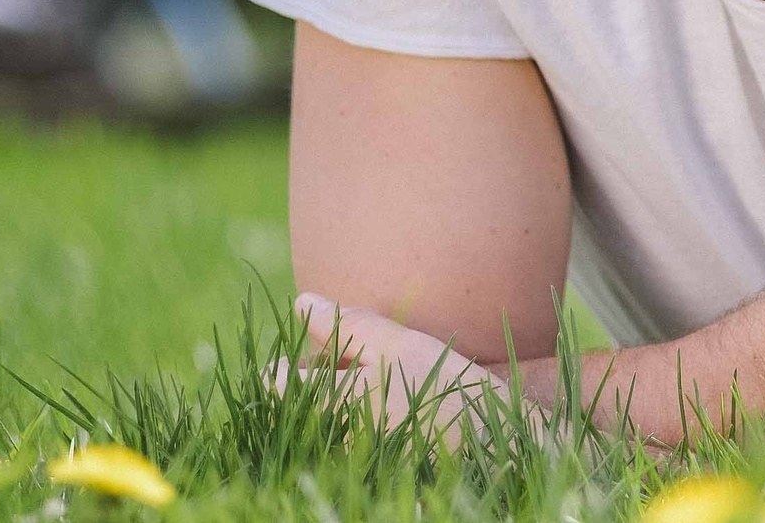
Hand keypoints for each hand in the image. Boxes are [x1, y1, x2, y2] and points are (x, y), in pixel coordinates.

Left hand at [285, 293, 505, 433]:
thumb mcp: (397, 343)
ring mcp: (346, 453)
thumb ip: (346, 323)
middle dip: (319, 373)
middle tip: (356, 357)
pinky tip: (393, 401)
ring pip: (324, 413)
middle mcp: (329, 436)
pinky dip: (359, 413)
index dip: (285, 361)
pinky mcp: (368, 463)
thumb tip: (302, 302)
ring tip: (383, 377)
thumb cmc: (444, 384)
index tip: (313, 349)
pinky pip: (345, 432)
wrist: (489, 437)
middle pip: (299, 399)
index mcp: (328, 403)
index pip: (274, 383)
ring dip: (340, 391)